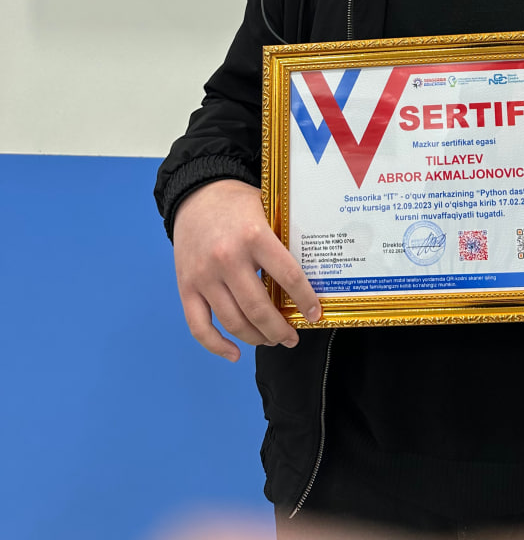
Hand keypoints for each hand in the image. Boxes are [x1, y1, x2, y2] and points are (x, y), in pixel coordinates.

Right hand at [173, 179, 320, 361]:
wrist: (196, 193)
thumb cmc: (238, 203)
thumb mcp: (267, 210)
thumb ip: (284, 239)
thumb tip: (314, 272)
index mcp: (254, 236)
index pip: (288, 277)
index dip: (305, 300)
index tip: (315, 314)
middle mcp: (227, 258)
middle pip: (259, 309)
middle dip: (280, 330)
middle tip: (293, 337)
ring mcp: (204, 275)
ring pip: (233, 322)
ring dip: (256, 338)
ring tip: (271, 340)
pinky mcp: (185, 286)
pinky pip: (199, 326)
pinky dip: (216, 346)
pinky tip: (235, 353)